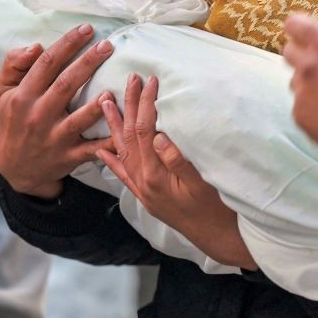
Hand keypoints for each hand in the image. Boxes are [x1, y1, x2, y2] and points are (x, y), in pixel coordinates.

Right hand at [0, 24, 115, 198]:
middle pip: (66, 85)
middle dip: (88, 63)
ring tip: (115, 89)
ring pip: (79, 119)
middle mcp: (39, 115)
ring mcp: (55, 137)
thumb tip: (35, 46)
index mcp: (24, 96)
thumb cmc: (14, 121)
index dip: (67, 44)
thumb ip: (13, 65)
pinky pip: (92, 149)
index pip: (46, 64)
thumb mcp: (3, 92)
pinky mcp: (70, 156)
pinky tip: (124, 128)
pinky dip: (109, 142)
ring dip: (98, 105)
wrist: (17, 168)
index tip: (87, 29)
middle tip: (107, 45)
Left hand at [98, 74, 256, 270]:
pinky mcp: (145, 195)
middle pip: (129, 135)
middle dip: (128, 105)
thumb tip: (160, 135)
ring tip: (105, 102)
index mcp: (154, 174)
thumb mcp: (201, 183)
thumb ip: (178, 160)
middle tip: (129, 80)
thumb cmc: (214, 208)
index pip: (144, 130)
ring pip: (121, 151)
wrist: (215, 237)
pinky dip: (111, 160)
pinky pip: (122, 174)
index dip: (146, 103)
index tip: (150, 81)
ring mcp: (141, 189)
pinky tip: (102, 149)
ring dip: (113, 125)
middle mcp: (142, 181)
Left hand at [283, 14, 317, 151]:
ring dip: (309, 86)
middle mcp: (307, 65)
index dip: (298, 30)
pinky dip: (312, 110)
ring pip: (296, 82)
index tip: (303, 35)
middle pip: (289, 52)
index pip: (294, 24)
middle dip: (301, 57)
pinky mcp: (299, 114)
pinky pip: (301, 107)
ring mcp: (301, 91)